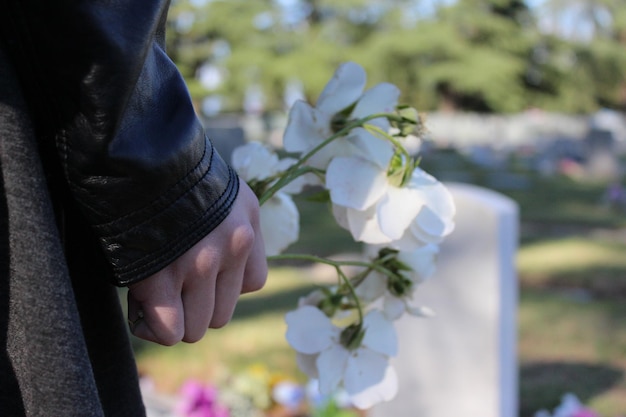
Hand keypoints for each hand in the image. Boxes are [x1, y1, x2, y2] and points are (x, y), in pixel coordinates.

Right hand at [126, 178, 267, 344]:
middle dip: (194, 307)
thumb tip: (214, 270)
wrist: (135, 153)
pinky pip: (169, 331)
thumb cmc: (171, 171)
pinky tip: (140, 308)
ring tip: (152, 295)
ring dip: (174, 319)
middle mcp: (232, 247)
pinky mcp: (161, 278)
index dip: (223, 284)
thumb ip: (228, 226)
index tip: (198, 271)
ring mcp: (199, 265)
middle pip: (222, 313)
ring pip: (197, 327)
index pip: (254, 282)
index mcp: (247, 226)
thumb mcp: (220, 190)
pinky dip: (153, 328)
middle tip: (169, 287)